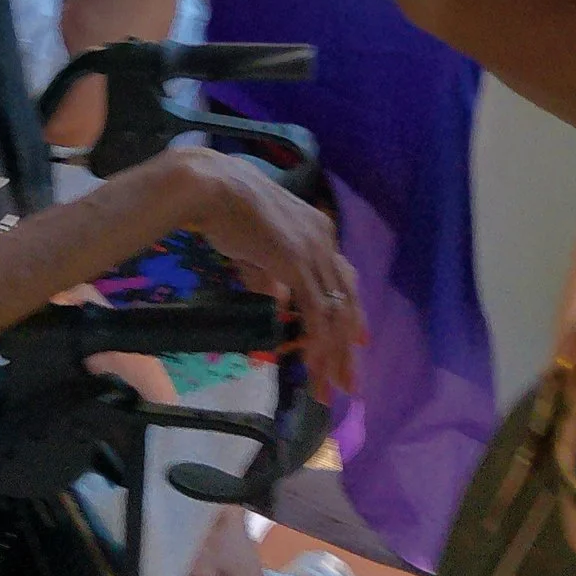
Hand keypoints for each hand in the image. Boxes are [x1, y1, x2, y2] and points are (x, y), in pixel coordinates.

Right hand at [179, 150, 362, 400]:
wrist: (216, 189)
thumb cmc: (229, 213)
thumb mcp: (260, 250)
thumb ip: (274, 278)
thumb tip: (278, 303)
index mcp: (319, 231)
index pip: (345, 279)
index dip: (353, 315)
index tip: (359, 344)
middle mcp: (324, 240)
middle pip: (346, 301)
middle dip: (347, 348)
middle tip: (348, 383)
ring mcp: (313, 251)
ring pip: (334, 312)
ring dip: (332, 355)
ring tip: (328, 386)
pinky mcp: (297, 263)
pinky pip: (315, 311)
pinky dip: (317, 340)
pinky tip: (313, 363)